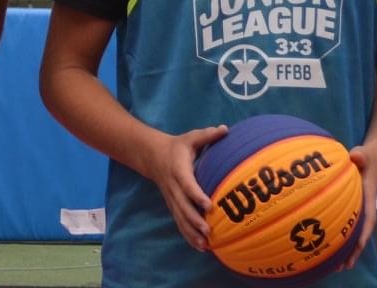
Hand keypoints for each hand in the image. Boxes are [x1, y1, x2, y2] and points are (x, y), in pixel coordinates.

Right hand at [144, 123, 228, 251]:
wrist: (150, 155)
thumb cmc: (176, 146)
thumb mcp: (190, 138)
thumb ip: (207, 135)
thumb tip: (226, 129)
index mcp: (178, 170)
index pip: (187, 185)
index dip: (197, 195)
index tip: (209, 205)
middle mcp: (173, 187)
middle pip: (182, 206)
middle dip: (195, 220)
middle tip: (209, 230)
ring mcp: (171, 198)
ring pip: (180, 218)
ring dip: (191, 232)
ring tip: (205, 245)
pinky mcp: (172, 205)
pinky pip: (179, 222)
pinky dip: (188, 235)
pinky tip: (200, 247)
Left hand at [343, 146, 376, 269]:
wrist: (371, 160)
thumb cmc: (366, 158)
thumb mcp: (365, 155)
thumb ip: (361, 155)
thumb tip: (356, 156)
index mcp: (368, 198)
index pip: (368, 217)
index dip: (364, 231)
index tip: (359, 244)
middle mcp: (363, 209)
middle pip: (359, 234)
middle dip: (352, 251)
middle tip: (343, 267)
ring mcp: (356, 212)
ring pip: (351, 235)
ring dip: (344, 251)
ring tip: (334, 268)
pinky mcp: (348, 211)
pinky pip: (342, 227)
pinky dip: (336, 238)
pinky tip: (323, 250)